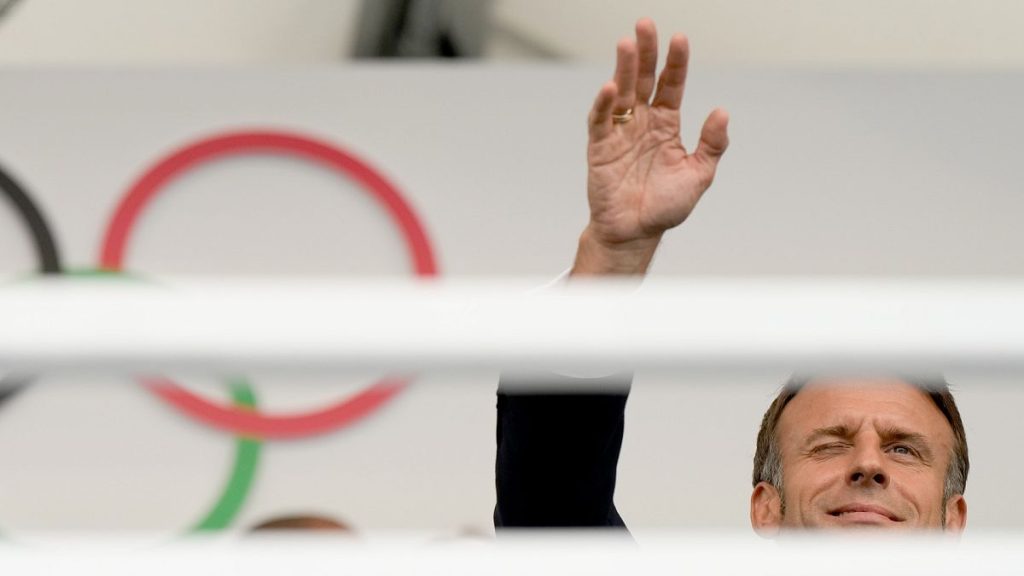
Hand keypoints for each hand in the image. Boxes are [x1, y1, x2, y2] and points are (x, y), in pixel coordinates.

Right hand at [572, 18, 728, 275]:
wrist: (635, 233)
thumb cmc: (666, 207)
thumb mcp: (699, 175)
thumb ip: (712, 144)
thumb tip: (722, 112)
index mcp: (666, 125)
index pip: (671, 85)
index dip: (675, 63)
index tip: (680, 38)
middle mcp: (642, 123)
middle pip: (644, 79)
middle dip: (646, 52)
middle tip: (645, 24)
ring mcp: (619, 133)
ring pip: (622, 93)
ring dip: (624, 68)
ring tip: (627, 44)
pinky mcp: (599, 147)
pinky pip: (600, 120)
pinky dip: (604, 103)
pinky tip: (612, 87)